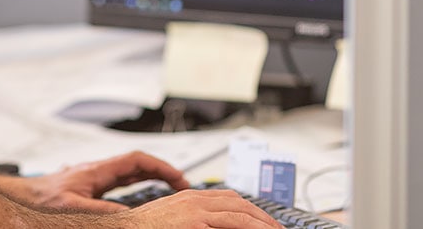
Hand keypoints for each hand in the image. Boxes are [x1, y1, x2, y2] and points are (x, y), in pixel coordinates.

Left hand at [20, 150, 189, 212]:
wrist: (23, 197)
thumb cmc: (41, 199)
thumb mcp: (75, 206)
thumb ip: (103, 211)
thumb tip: (130, 217)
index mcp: (98, 170)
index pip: (137, 160)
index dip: (161, 166)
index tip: (178, 177)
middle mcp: (99, 170)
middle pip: (138, 165)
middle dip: (162, 172)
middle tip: (182, 185)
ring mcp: (95, 177)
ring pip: (130, 173)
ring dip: (151, 179)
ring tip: (169, 189)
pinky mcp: (90, 186)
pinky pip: (120, 183)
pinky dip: (137, 186)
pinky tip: (142, 195)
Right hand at [122, 189, 284, 227]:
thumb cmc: (146, 228)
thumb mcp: (174, 219)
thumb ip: (194, 220)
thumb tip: (210, 225)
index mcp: (191, 197)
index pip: (229, 198)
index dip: (250, 209)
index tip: (263, 219)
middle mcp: (195, 199)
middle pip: (239, 203)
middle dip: (261, 216)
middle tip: (277, 228)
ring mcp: (196, 211)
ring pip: (239, 213)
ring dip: (261, 224)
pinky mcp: (195, 222)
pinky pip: (231, 224)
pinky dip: (249, 228)